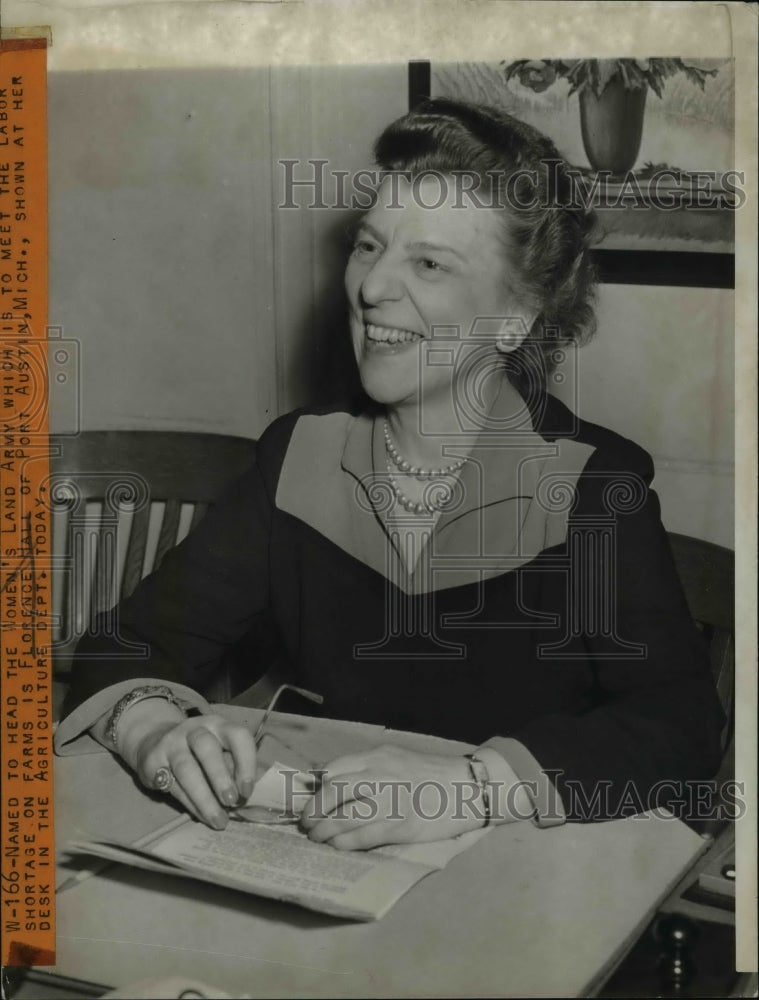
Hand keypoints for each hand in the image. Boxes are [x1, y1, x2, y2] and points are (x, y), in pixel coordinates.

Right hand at [116, 700, 255, 828]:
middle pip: (207, 748)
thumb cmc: (198, 753)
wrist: (154, 741)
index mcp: (218, 725)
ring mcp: (171, 743)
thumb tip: (243, 797)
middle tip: (231, 802)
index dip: (246, 762)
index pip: (238, 735)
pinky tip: (200, 815)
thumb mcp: (218, 750)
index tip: (247, 791)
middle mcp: (194, 729)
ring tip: (217, 819)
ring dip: (204, 797)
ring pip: (186, 769)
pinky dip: (189, 803)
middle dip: (221, 776)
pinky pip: (172, 784)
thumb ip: (231, 768)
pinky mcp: (153, 761)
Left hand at [300, 744, 485, 849]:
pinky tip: (336, 846)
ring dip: (324, 830)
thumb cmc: (432, 774)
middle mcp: (381, 774)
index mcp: (378, 755)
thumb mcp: (397, 759)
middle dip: (314, 810)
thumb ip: (368, 768)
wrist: (469, 787)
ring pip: (344, 816)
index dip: (315, 787)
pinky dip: (344, 843)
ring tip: (317, 837)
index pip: (334, 768)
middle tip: (306, 822)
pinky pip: (363, 836)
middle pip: (333, 791)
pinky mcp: (401, 825)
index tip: (308, 799)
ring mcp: (391, 800)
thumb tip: (331, 783)